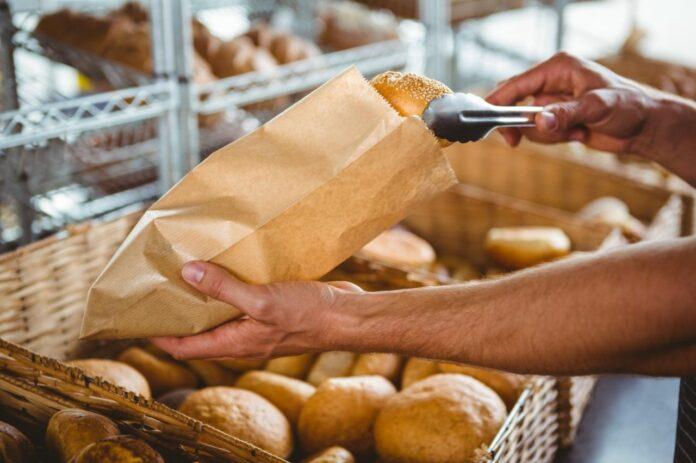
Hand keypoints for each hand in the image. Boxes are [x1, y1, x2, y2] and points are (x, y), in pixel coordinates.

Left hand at [151, 261, 362, 359]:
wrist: (347, 316)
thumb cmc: (308, 315)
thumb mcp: (261, 301)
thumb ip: (224, 288)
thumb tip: (187, 274)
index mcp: (235, 343)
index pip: (184, 346)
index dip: (158, 335)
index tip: (137, 318)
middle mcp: (243, 337)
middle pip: (200, 331)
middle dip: (178, 313)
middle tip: (159, 286)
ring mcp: (258, 324)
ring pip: (221, 314)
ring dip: (204, 297)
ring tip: (187, 270)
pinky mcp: (273, 310)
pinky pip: (242, 300)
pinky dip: (229, 286)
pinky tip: (228, 265)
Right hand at [487, 52, 654, 153]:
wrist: (644, 126)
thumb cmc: (628, 106)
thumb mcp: (598, 107)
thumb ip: (566, 113)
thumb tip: (539, 121)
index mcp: (558, 69)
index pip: (517, 84)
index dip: (499, 102)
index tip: (487, 120)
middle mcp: (551, 83)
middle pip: (514, 103)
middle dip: (518, 124)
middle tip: (515, 142)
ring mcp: (552, 103)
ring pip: (527, 124)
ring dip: (547, 136)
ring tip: (575, 133)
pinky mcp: (557, 120)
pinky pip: (540, 134)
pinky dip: (556, 140)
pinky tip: (579, 136)